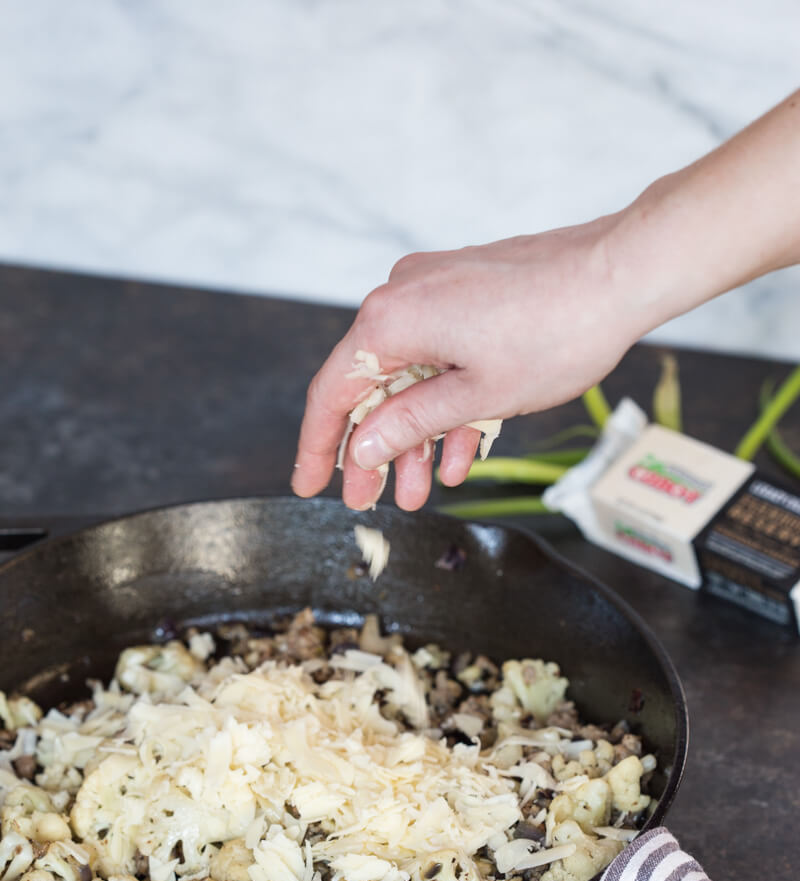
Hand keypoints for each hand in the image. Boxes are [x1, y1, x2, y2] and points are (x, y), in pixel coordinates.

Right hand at [291, 215, 644, 510]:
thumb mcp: (476, 397)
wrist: (622, 272)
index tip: (308, 485)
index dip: (318, 447)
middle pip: (370, 387)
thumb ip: (410, 424)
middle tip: (371, 501)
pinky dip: (446, 403)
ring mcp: (434, 290)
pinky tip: (459, 453)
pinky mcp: (465, 292)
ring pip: (409, 377)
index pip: (332, 393)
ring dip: (415, 435)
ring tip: (422, 490)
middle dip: (375, 451)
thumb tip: (361, 447)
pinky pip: (440, 357)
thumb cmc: (557, 332)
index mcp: (390, 320)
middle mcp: (401, 296)